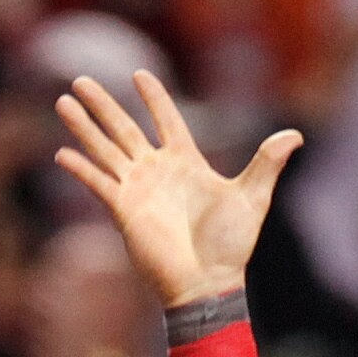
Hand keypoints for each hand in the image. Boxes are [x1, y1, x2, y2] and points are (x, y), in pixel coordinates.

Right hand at [49, 72, 296, 311]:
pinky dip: (81, 170)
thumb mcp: (254, 196)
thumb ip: (268, 162)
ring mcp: (137, 190)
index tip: (139, 74)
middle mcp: (156, 171)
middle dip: (102, 104)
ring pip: (104, 149)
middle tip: (79, 80)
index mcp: (186, 161)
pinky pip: (98, 184)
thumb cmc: (231, 245)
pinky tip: (61, 154)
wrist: (208, 281)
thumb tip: (296, 134)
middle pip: (123, 128)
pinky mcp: (124, 211)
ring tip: (63, 102)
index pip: (165, 119)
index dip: (153, 97)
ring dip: (83, 127)